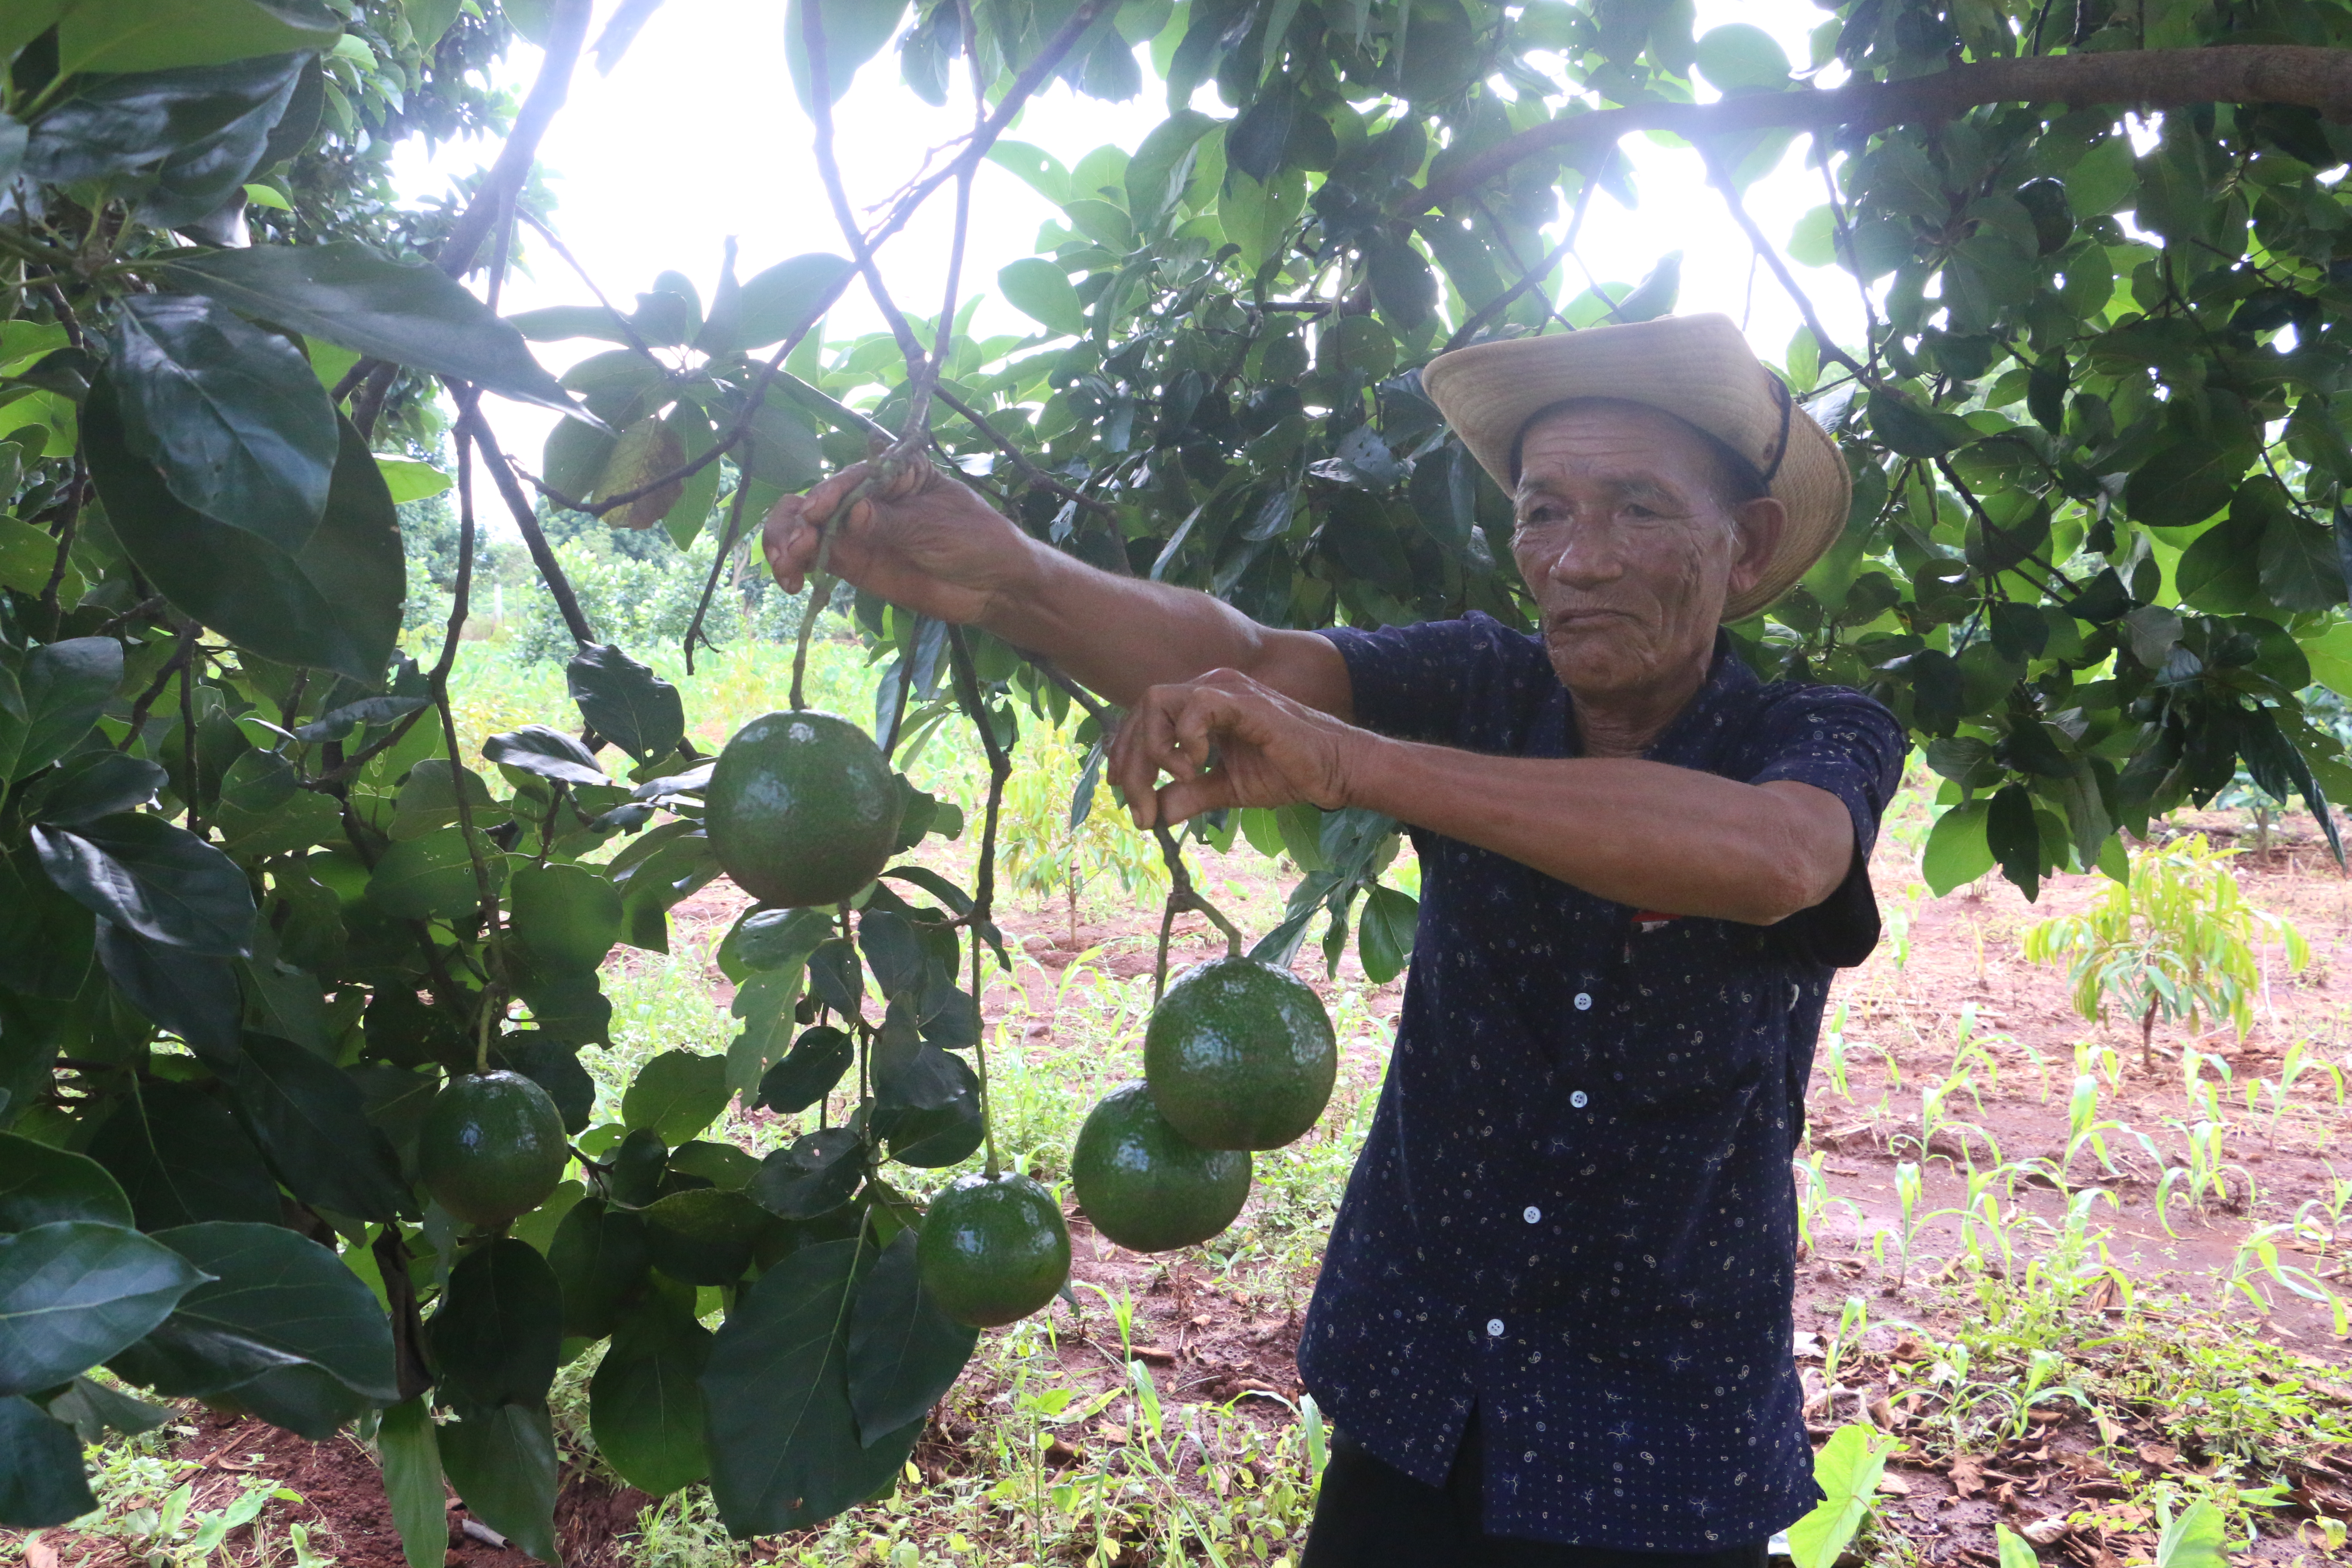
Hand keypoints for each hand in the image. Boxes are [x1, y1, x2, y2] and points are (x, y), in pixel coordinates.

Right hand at [761, 460, 1034, 625]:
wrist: (994, 586)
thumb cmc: (976, 540)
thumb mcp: (936, 526)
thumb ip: (891, 522)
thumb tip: (851, 515)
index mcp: (894, 472)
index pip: (852, 476)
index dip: (829, 493)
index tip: (816, 513)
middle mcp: (868, 497)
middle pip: (817, 499)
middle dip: (797, 520)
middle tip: (796, 548)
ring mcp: (856, 531)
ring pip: (805, 526)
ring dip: (785, 541)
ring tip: (788, 567)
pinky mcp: (852, 563)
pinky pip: (813, 558)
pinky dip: (794, 566)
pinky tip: (792, 582)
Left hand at [1106, 668, 1367, 829]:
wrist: (1336, 770)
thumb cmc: (1289, 772)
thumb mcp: (1226, 788)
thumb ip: (1188, 795)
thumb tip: (1153, 815)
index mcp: (1202, 706)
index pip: (1145, 717)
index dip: (1125, 753)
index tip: (1125, 793)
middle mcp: (1209, 689)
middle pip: (1142, 709)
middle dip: (1130, 760)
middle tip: (1139, 806)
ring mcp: (1225, 690)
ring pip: (1156, 702)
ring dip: (1152, 749)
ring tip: (1175, 782)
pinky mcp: (1244, 701)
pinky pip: (1196, 707)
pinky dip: (1185, 738)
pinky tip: (1196, 766)